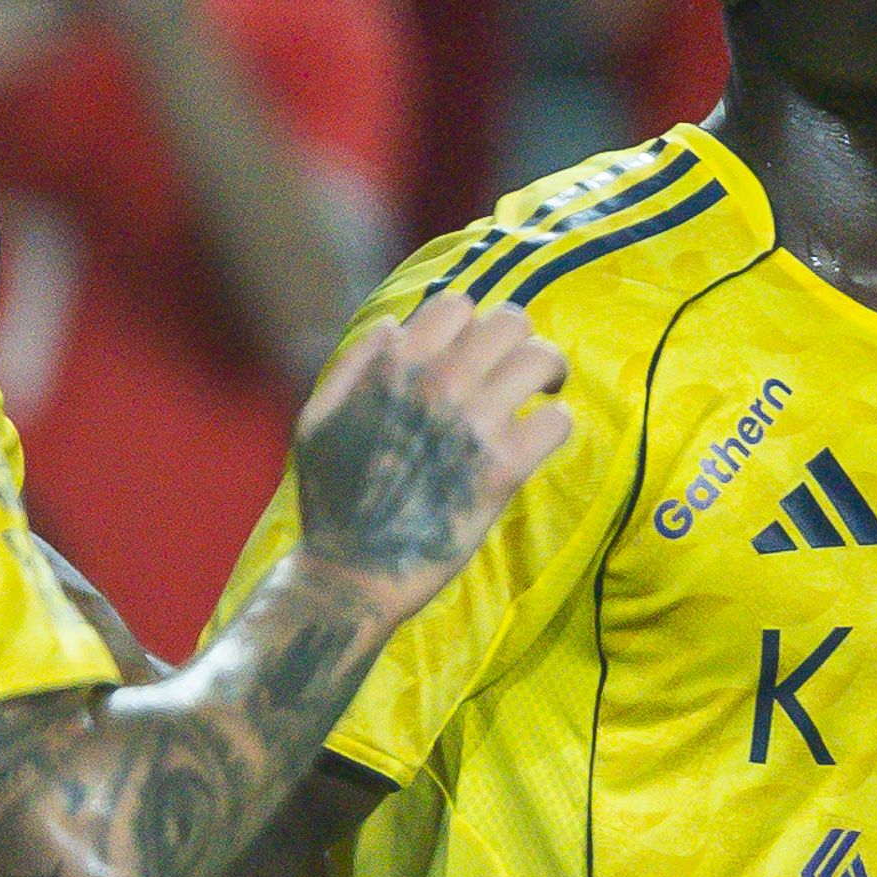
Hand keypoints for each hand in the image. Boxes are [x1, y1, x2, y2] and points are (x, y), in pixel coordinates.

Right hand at [287, 296, 572, 609]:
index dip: (470, 324)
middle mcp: (439, 382)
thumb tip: (396, 325)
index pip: (456, 303)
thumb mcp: (319, 417)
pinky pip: (558, 421)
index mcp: (394, 364)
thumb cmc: (333, 497)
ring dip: (548, 373)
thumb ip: (356, 364)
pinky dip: (555, 426)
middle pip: (509, 322)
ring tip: (543, 393)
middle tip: (518, 369)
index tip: (474, 351)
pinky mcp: (504, 468)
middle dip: (519, 341)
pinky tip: (538, 441)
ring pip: (542, 360)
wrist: (352, 573)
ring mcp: (475, 422)